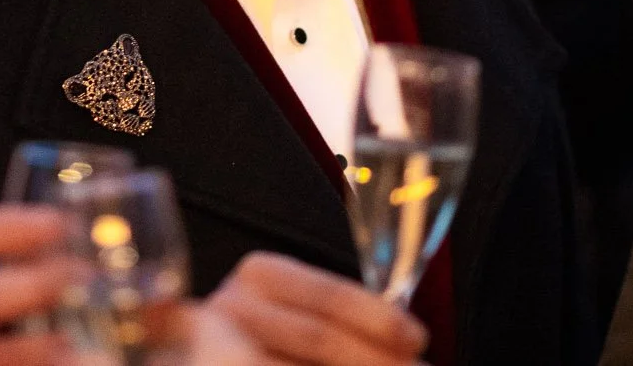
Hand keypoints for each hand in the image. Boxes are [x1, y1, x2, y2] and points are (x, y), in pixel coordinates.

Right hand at [207, 252, 424, 365]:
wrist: (214, 352)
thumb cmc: (273, 335)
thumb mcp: (300, 312)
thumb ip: (343, 320)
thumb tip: (408, 346)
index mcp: (261, 274)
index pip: (327, 295)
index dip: (378, 318)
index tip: (418, 338)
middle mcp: (234, 306)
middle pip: (319, 338)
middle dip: (377, 360)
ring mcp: (220, 343)